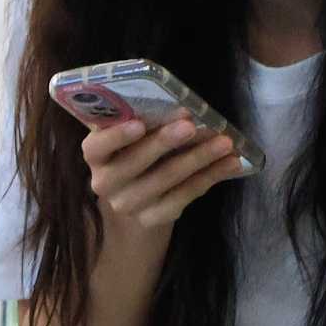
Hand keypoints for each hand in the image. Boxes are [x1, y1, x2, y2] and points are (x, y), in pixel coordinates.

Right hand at [81, 119, 249, 238]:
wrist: (139, 194)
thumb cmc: (138, 149)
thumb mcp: (134, 134)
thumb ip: (146, 120)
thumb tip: (183, 106)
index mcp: (96, 154)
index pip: (96, 147)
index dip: (116, 136)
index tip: (140, 124)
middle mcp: (105, 182)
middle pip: (134, 163)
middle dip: (165, 142)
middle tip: (191, 126)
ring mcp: (127, 204)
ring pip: (165, 180)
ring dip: (198, 158)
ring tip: (225, 142)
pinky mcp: (152, 218)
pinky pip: (183, 197)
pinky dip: (209, 177)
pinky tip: (229, 164)